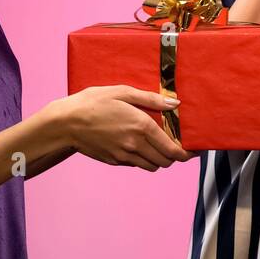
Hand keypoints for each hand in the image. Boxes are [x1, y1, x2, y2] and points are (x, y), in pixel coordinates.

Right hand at [63, 85, 193, 170]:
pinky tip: (138, 145)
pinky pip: (136, 165)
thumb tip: (175, 103)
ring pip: (152, 166)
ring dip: (159, 159)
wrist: (65, 123)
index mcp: (142, 126)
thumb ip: (151, 99)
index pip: (173, 150)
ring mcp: (124, 155)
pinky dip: (143, 159)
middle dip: (175, 156)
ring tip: (158, 146)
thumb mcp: (123, 92)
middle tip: (177, 145)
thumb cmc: (93, 102)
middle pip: (166, 161)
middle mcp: (135, 145)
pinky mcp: (114, 161)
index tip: (194, 151)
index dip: (187, 153)